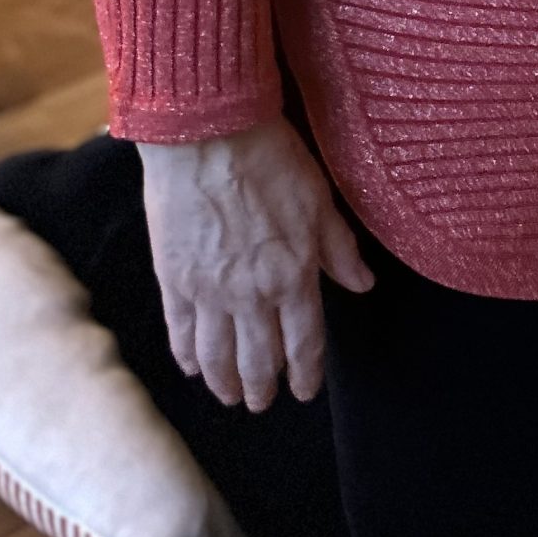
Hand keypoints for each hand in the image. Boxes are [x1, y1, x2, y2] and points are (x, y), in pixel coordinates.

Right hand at [139, 117, 373, 411]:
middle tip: (263, 402)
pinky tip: (192, 367)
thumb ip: (340, 249)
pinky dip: (187, 356)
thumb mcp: (320, 199)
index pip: (304, 343)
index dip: (305, 374)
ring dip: (225, 383)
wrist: (208, 134)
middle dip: (263, 388)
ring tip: (230, 397)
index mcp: (294, 275)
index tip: (304, 392)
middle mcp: (252, 294)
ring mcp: (209, 291)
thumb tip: (364, 283)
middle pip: (259, 360)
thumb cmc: (270, 157)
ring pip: (218, 357)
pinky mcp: (173, 280)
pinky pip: (180, 332)